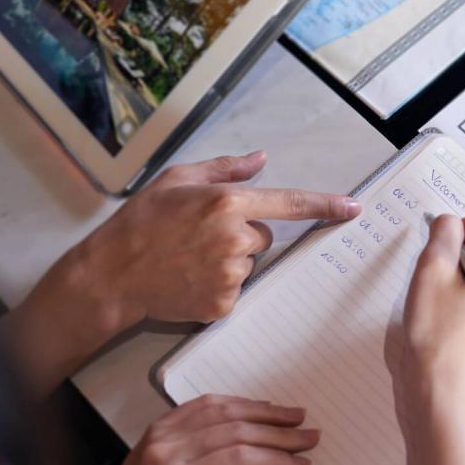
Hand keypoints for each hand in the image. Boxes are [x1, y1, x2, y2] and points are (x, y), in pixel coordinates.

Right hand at [2, 151, 359, 396]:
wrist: (111, 274)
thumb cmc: (142, 221)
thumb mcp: (178, 180)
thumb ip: (225, 169)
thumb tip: (261, 160)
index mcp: (226, 203)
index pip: (290, 203)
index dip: (325, 205)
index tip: (352, 207)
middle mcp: (234, 238)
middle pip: (262, 236)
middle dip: (240, 234)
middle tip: (200, 237)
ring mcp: (230, 274)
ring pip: (249, 263)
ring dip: (229, 260)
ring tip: (189, 259)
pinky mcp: (223, 304)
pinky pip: (236, 290)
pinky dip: (218, 286)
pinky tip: (189, 279)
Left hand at [82, 395, 318, 464]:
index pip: (238, 459)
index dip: (276, 458)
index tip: (302, 463)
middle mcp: (167, 454)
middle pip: (234, 431)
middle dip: (278, 433)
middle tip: (308, 436)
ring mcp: (160, 435)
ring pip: (222, 411)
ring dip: (263, 412)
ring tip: (293, 416)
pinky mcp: (159, 425)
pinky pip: (203, 404)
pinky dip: (236, 403)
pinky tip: (260, 407)